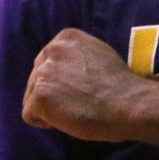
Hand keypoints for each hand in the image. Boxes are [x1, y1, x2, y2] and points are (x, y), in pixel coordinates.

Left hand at [23, 29, 156, 140]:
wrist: (129, 103)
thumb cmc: (121, 84)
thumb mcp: (98, 54)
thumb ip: (77, 57)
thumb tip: (66, 71)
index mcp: (65, 37)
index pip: (47, 61)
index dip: (60, 80)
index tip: (78, 89)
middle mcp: (50, 50)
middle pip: (35, 78)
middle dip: (51, 92)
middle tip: (75, 104)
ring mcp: (42, 73)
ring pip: (31, 96)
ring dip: (49, 107)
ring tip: (72, 112)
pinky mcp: (39, 96)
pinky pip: (29, 114)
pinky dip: (44, 122)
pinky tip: (65, 120)